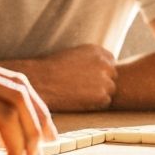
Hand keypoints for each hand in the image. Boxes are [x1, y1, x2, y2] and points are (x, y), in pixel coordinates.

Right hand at [2, 45, 117, 111]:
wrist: (41, 81)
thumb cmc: (52, 68)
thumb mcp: (75, 54)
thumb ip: (91, 59)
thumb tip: (101, 68)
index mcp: (97, 51)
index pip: (110, 62)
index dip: (100, 72)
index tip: (88, 77)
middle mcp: (104, 63)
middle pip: (112, 76)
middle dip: (102, 82)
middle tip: (83, 88)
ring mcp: (105, 79)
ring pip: (109, 90)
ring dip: (99, 94)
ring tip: (79, 94)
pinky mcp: (102, 96)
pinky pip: (105, 102)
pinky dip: (95, 104)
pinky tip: (79, 100)